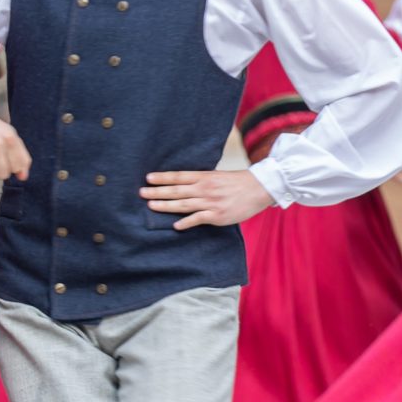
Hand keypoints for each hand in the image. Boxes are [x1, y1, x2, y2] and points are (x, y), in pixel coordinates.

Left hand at [140, 169, 272, 230]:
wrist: (260, 188)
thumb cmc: (239, 182)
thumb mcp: (218, 176)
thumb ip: (202, 180)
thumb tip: (184, 183)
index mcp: (205, 177)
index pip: (179, 176)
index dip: (163, 178)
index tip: (148, 178)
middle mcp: (205, 189)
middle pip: (176, 190)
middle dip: (158, 192)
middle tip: (141, 192)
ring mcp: (210, 202)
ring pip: (183, 204)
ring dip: (166, 205)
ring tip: (151, 206)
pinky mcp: (217, 215)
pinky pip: (198, 219)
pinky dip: (186, 222)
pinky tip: (176, 225)